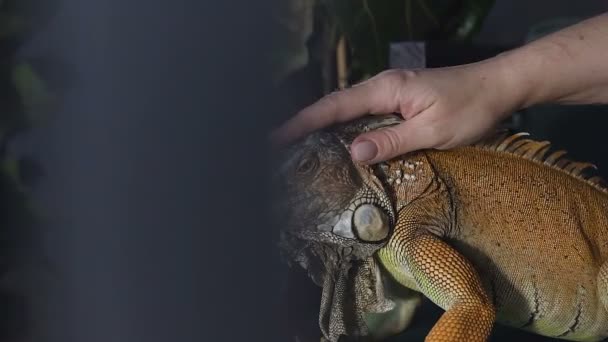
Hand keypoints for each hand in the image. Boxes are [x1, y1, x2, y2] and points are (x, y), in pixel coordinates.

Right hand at [271, 62, 517, 163]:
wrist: (500, 87)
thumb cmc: (471, 107)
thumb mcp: (433, 130)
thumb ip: (392, 140)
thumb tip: (353, 152)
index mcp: (386, 89)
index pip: (336, 106)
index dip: (304, 121)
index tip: (278, 136)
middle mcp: (383, 87)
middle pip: (336, 107)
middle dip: (307, 125)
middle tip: (281, 148)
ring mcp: (392, 94)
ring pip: (350, 112)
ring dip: (325, 129)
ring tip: (301, 150)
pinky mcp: (400, 103)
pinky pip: (366, 117)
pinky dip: (348, 130)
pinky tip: (341, 146)